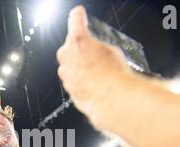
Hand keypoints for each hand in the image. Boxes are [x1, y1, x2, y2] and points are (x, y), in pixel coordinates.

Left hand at [56, 5, 133, 128]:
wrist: (112, 99)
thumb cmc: (113, 74)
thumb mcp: (111, 51)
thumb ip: (98, 47)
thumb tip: (97, 51)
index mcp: (78, 39)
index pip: (75, 19)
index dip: (78, 15)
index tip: (78, 13)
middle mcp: (67, 55)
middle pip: (68, 46)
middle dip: (78, 48)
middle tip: (93, 53)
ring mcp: (65, 73)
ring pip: (68, 65)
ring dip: (77, 65)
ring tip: (96, 71)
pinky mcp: (68, 87)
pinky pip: (72, 80)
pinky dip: (79, 79)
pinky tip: (93, 82)